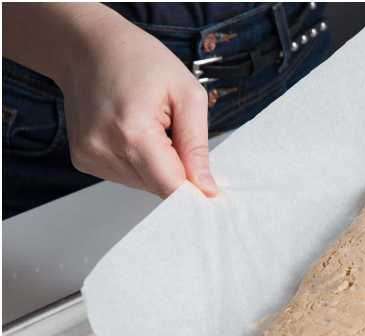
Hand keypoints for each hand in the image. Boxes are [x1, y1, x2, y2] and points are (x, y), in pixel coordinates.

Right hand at [54, 5, 216, 197]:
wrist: (86, 45)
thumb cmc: (137, 59)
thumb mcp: (186, 94)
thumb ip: (197, 146)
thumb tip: (206, 189)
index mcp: (131, 131)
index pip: (170, 187)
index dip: (195, 189)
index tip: (209, 185)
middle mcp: (103, 148)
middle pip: (158, 188)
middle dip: (175, 170)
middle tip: (172, 132)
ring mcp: (88, 155)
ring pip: (143, 184)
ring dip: (156, 166)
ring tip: (148, 127)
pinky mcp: (83, 159)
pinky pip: (125, 176)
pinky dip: (138, 162)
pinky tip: (131, 132)